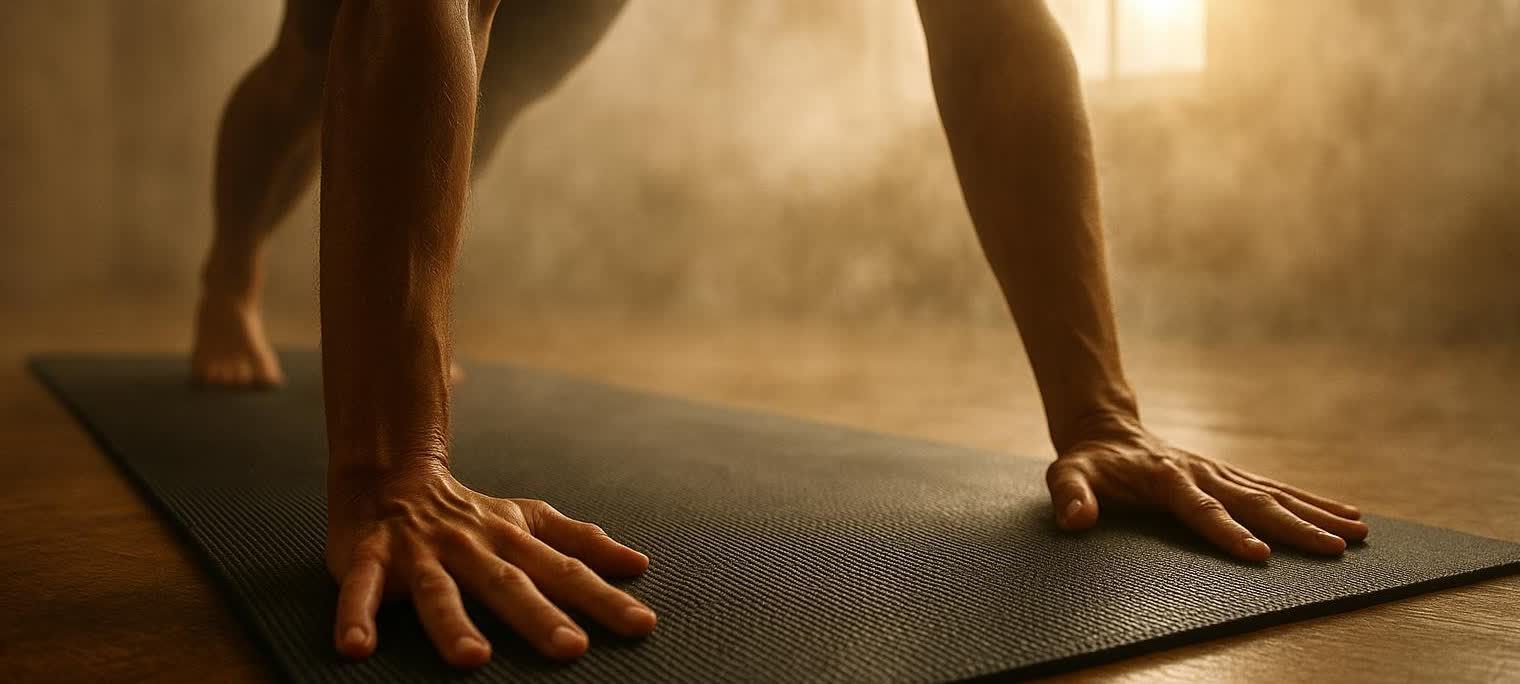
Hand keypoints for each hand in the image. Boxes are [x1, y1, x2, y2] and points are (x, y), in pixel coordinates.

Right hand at [325, 462, 656, 666]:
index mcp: (512, 540)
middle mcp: (471, 545)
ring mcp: (421, 553)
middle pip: (509, 583)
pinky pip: (362, 590)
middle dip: (540, 616)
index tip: (642, 625)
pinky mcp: (371, 559)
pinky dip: (356, 617)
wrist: (390, 474)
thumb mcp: (529, 521)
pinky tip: (356, 649)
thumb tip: (638, 564)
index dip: (604, 597)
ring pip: (440, 591)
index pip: (565, 571)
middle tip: (572, 648)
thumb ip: (580, 543)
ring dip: (454, 624)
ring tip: (473, 659)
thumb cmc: (470, 514)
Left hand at [1045, 417, 1367, 561]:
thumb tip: (1075, 519)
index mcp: (1166, 476)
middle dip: (1296, 526)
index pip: (1201, 508)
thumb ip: (1070, 495)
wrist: (1106, 431)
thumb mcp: (1066, 474)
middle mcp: (1202, 471)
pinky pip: (1276, 489)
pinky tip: (1344, 515)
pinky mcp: (1230, 475)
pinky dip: (1312, 501)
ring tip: (1359, 533)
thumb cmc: (1087, 463)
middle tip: (1336, 548)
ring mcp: (1220, 471)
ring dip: (1317, 513)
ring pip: (1275, 493)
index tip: (1259, 554)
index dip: (1227, 531)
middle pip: (1254, 500)